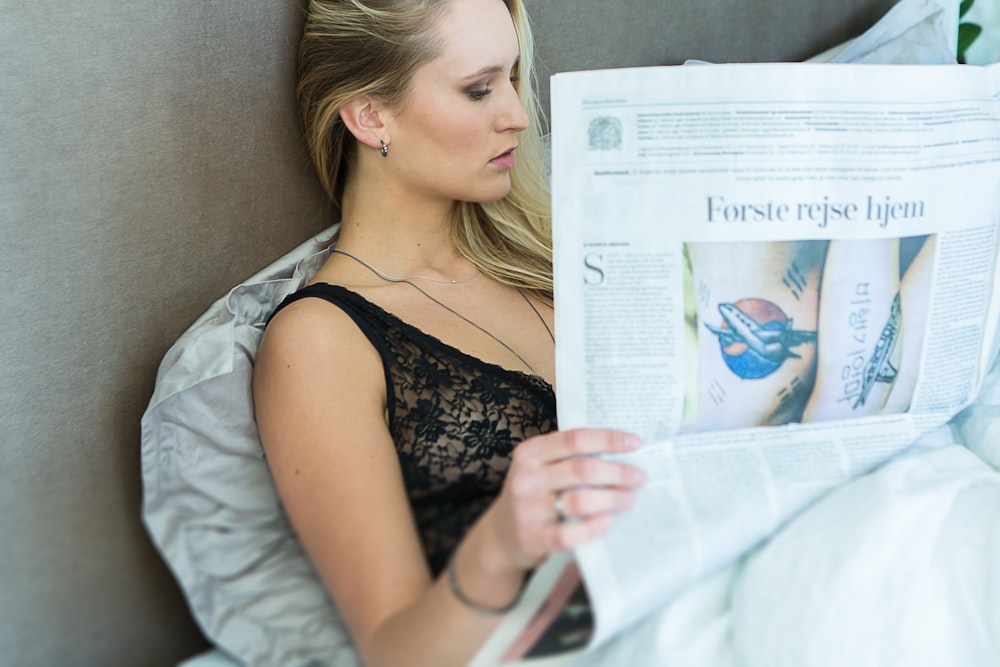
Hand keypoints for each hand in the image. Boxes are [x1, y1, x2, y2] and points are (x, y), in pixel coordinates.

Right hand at [491, 428, 646, 571]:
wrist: (501, 535)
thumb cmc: (533, 496)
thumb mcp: (539, 468)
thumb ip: (568, 457)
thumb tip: (620, 451)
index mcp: (530, 453)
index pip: (575, 439)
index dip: (609, 439)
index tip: (635, 443)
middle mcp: (526, 478)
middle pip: (582, 469)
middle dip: (618, 472)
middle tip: (640, 477)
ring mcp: (528, 509)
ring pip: (579, 500)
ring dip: (611, 499)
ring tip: (629, 499)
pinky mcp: (533, 538)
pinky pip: (570, 534)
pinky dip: (593, 528)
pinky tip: (608, 522)